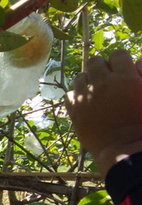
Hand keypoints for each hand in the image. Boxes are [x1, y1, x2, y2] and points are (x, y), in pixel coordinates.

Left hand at [65, 50, 141, 172]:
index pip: (117, 54)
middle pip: (94, 61)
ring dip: (88, 80)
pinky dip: (76, 96)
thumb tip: (138, 61)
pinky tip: (86, 102)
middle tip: (108, 79)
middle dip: (101, 67)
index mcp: (125, 77)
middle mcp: (103, 83)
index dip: (120, 61)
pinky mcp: (74, 109)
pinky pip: (69, 94)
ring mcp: (85, 96)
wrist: (125, 149)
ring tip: (96, 91)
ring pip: (80, 76)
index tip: (122, 69)